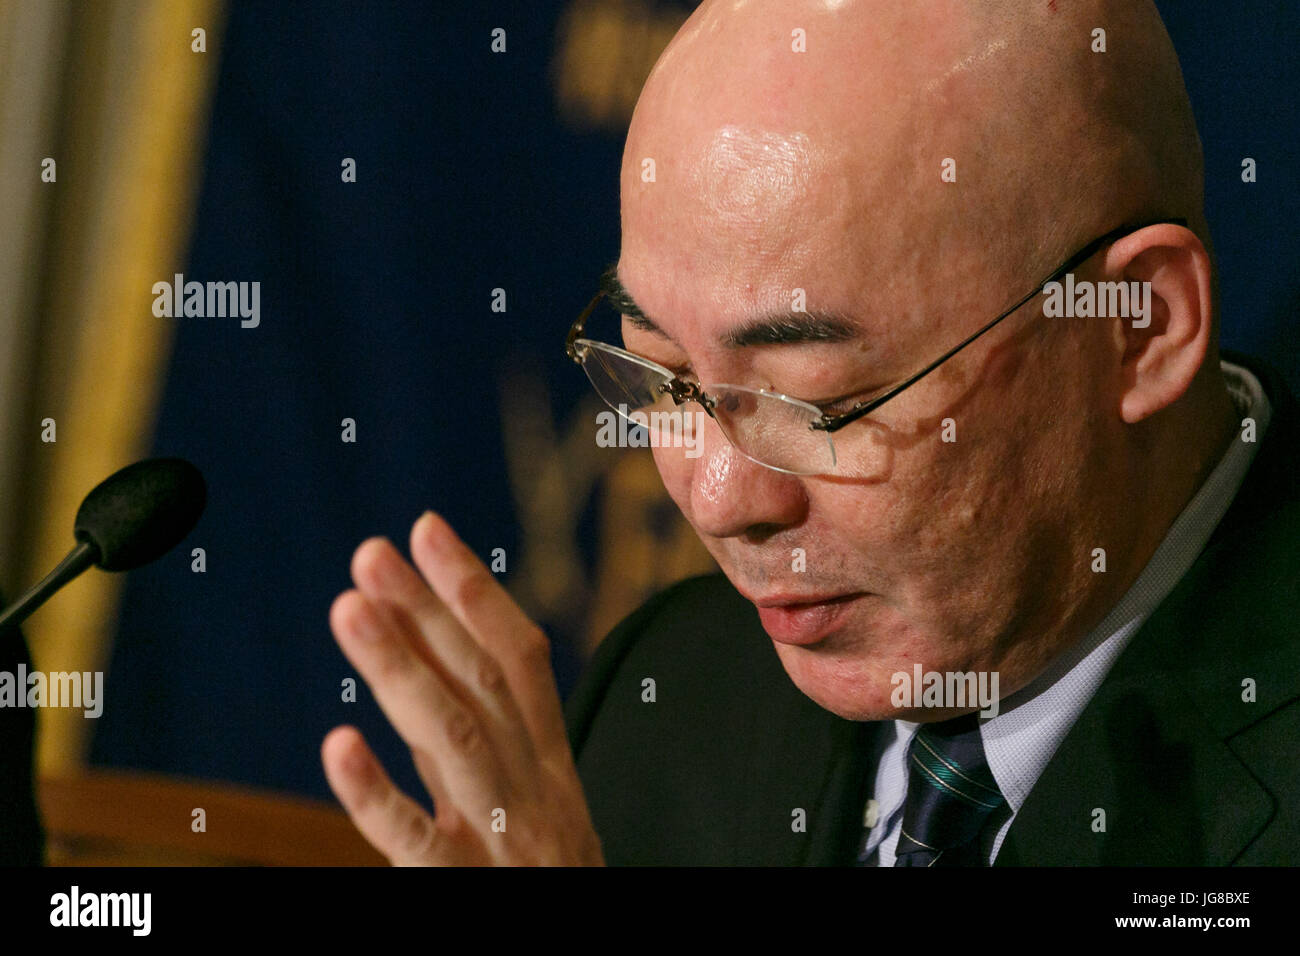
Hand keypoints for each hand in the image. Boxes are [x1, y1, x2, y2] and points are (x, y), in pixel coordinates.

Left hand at [321, 511, 603, 864]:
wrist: (600, 949)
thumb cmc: (544, 880)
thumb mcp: (528, 804)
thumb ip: (477, 741)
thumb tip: (419, 660)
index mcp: (548, 762)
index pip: (518, 659)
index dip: (474, 591)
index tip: (425, 528)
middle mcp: (534, 789)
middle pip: (485, 686)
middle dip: (429, 612)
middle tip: (371, 552)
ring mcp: (506, 840)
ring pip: (457, 740)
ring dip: (403, 668)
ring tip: (350, 607)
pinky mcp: (470, 892)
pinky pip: (418, 841)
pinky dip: (377, 792)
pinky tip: (336, 744)